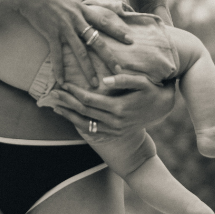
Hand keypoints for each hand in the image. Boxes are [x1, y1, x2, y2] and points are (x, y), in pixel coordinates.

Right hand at [14, 0, 126, 87]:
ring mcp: (64, 27)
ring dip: (88, 69)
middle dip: (109, 57)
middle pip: (97, 41)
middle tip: (118, 70)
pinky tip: (62, 81)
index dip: (118, 31)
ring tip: (94, 83)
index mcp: (82, 10)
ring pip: (80, 52)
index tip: (130, 40)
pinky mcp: (51, 34)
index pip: (104, 22)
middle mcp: (76, 20)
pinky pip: (57, 55)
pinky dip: (59, 69)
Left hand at [47, 71, 175, 138]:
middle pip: (83, 112)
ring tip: (55, 106)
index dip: (75, 92)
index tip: (64, 84)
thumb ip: (123, 80)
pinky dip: (77, 124)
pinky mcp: (114, 133)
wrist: (162, 109)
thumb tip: (104, 80)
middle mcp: (114, 122)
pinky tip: (68, 117)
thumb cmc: (151, 90)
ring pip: (84, 124)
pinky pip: (91, 131)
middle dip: (66, 102)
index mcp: (118, 108)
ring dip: (68, 115)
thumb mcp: (141, 82)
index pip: (89, 100)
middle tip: (52, 94)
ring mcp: (114, 130)